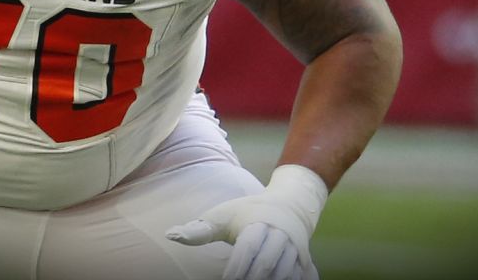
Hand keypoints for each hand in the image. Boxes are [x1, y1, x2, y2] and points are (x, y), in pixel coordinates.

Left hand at [166, 164, 327, 279]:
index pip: (248, 247)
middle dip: (251, 279)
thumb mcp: (223, 215)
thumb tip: (171, 235)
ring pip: (286, 273)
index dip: (237, 267)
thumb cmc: (248, 212)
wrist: (291, 205)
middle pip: (267, 264)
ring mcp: (297, 249)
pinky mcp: (306, 261)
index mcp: (260, 222)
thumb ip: (200, 229)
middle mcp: (282, 235)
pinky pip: (300, 277)